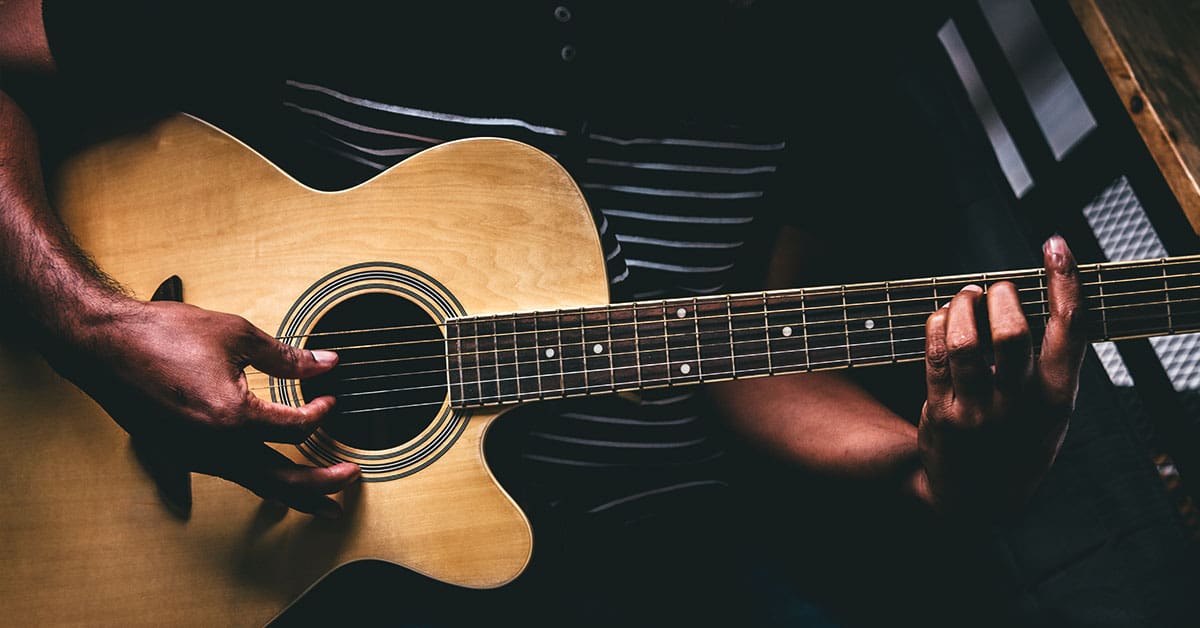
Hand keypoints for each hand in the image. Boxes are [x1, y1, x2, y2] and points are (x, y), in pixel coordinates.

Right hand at [53, 299, 359, 517]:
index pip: (294, 428)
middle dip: (321, 484)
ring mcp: (195, 456)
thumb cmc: (160, 335)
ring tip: (325, 502)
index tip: (329, 400)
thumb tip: (326, 364)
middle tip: (350, 479)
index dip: (320, 413)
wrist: (101, 345)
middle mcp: (213, 447)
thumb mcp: (236, 336)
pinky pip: (231, 475)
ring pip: (255, 483)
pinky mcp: (182, 455)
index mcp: (231, 417)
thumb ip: (286, 357)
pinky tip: (275, 480)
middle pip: (280, 479)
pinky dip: (260, 480)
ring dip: (294, 493)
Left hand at [917, 235, 1085, 518]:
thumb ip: (1051, 363)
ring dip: (964, 305)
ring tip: (967, 297)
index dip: (1065, 281)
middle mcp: (1020, 404)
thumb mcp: (1051, 411)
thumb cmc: (1017, 438)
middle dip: (1002, 296)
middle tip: (996, 288)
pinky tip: (943, 317)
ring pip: (966, 341)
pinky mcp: (941, 411)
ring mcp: (978, 410)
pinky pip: (935, 354)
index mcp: (1058, 398)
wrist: (977, 499)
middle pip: (1013, 332)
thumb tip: (1034, 296)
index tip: (1055, 246)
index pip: (1071, 329)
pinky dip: (938, 323)